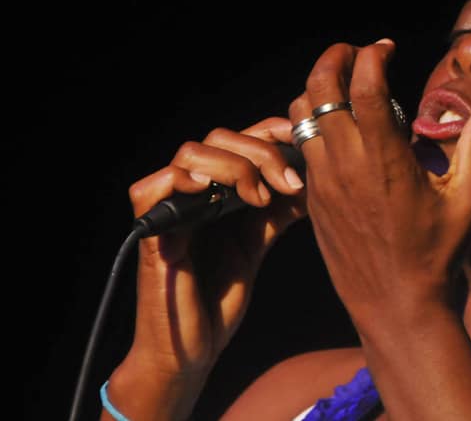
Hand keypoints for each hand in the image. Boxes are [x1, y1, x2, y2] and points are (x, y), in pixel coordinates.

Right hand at [119, 116, 306, 384]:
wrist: (190, 351)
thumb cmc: (217, 299)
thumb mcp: (254, 246)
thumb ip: (273, 213)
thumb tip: (309, 182)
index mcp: (214, 190)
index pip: (239, 139)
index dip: (270, 131)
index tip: (303, 140)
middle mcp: (189, 192)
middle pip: (219, 137)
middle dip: (262, 152)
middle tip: (289, 184)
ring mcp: (168, 209)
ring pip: (191, 153)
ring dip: (233, 166)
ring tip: (259, 199)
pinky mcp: (150, 233)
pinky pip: (152, 188)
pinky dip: (185, 180)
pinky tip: (217, 194)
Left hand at [288, 39, 470, 327]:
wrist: (395, 306)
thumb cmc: (438, 254)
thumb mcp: (467, 199)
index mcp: (384, 160)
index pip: (364, 85)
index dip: (372, 55)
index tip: (388, 47)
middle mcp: (345, 165)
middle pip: (319, 88)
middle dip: (335, 58)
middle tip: (358, 53)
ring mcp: (322, 182)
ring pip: (300, 115)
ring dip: (319, 90)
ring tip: (347, 89)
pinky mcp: (312, 199)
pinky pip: (301, 147)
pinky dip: (313, 124)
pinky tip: (341, 131)